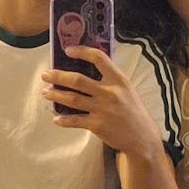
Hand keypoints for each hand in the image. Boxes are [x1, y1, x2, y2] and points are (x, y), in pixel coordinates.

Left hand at [41, 46, 161, 157]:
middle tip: (46, 75)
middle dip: (58, 76)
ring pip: (72, 99)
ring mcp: (102, 109)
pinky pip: (75, 120)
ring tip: (46, 92)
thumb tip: (87, 71)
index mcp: (118, 80)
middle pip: (78, 80)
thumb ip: (110, 80)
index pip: (99, 58)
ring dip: (56, 95)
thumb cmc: (133, 112)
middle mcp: (109, 92)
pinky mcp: (97, 125)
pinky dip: (63, 119)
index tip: (68, 50)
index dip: (81, 52)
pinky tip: (56, 118)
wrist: (142, 138)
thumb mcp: (127, 90)